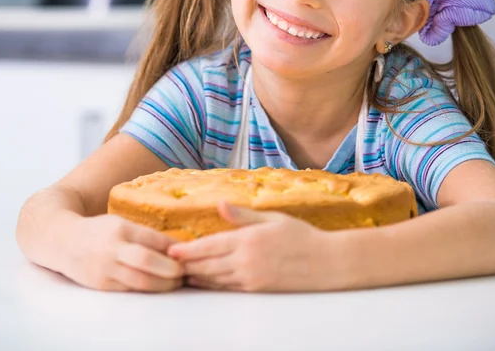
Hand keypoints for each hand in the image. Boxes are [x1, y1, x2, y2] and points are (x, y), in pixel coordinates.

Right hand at [63, 214, 183, 291]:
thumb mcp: (120, 223)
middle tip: (186, 271)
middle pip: (148, 261)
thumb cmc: (99, 230)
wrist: (62, 240)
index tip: (189, 251)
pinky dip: (147, 289)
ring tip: (177, 282)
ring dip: (163, 284)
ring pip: (140, 281)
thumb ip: (143, 234)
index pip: (154, 239)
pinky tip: (159, 287)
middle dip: (171, 269)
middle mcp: (112, 248)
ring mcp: (105, 268)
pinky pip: (129, 289)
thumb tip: (176, 246)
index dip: (174, 248)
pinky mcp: (101, 284)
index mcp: (120, 228)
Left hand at [168, 202, 334, 291]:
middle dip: (187, 264)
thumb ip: (243, 215)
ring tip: (181, 273)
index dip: (188, 250)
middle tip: (168, 264)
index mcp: (248, 239)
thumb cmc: (301, 235)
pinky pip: (228, 288)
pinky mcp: (257, 289)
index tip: (171, 250)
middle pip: (207, 265)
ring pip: (215, 279)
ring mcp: (251, 277)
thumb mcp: (272, 218)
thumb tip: (220, 204)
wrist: (326, 262)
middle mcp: (245, 260)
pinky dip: (213, 285)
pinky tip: (205, 282)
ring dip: (197, 276)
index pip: (209, 246)